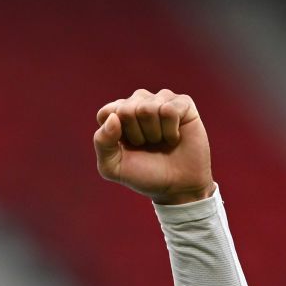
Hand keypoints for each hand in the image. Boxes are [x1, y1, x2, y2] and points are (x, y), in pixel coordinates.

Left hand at [94, 89, 214, 204]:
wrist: (177, 186)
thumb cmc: (143, 174)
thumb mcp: (112, 166)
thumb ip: (102, 142)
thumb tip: (113, 117)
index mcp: (117, 115)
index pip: (106, 112)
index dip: (115, 134)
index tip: (127, 147)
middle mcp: (138, 102)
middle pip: (126, 109)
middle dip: (136, 135)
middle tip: (146, 145)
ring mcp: (161, 100)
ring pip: (148, 108)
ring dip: (154, 133)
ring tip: (160, 141)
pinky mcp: (183, 103)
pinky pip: (169, 110)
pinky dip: (170, 130)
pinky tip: (174, 137)